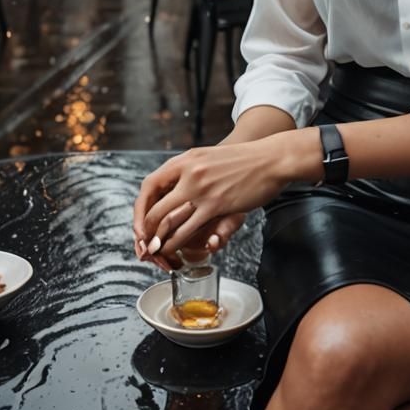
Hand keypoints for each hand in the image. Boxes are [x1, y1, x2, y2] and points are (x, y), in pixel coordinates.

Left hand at [132, 141, 285, 267]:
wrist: (270, 158)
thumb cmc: (242, 160)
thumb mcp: (208, 157)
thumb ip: (190, 170)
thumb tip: (172, 186)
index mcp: (185, 160)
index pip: (149, 185)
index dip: (140, 208)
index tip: (139, 222)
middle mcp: (189, 173)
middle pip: (155, 207)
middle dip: (145, 231)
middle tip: (144, 244)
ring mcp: (202, 189)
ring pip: (168, 222)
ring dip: (158, 242)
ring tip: (154, 252)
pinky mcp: (216, 204)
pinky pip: (187, 229)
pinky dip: (175, 243)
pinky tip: (174, 250)